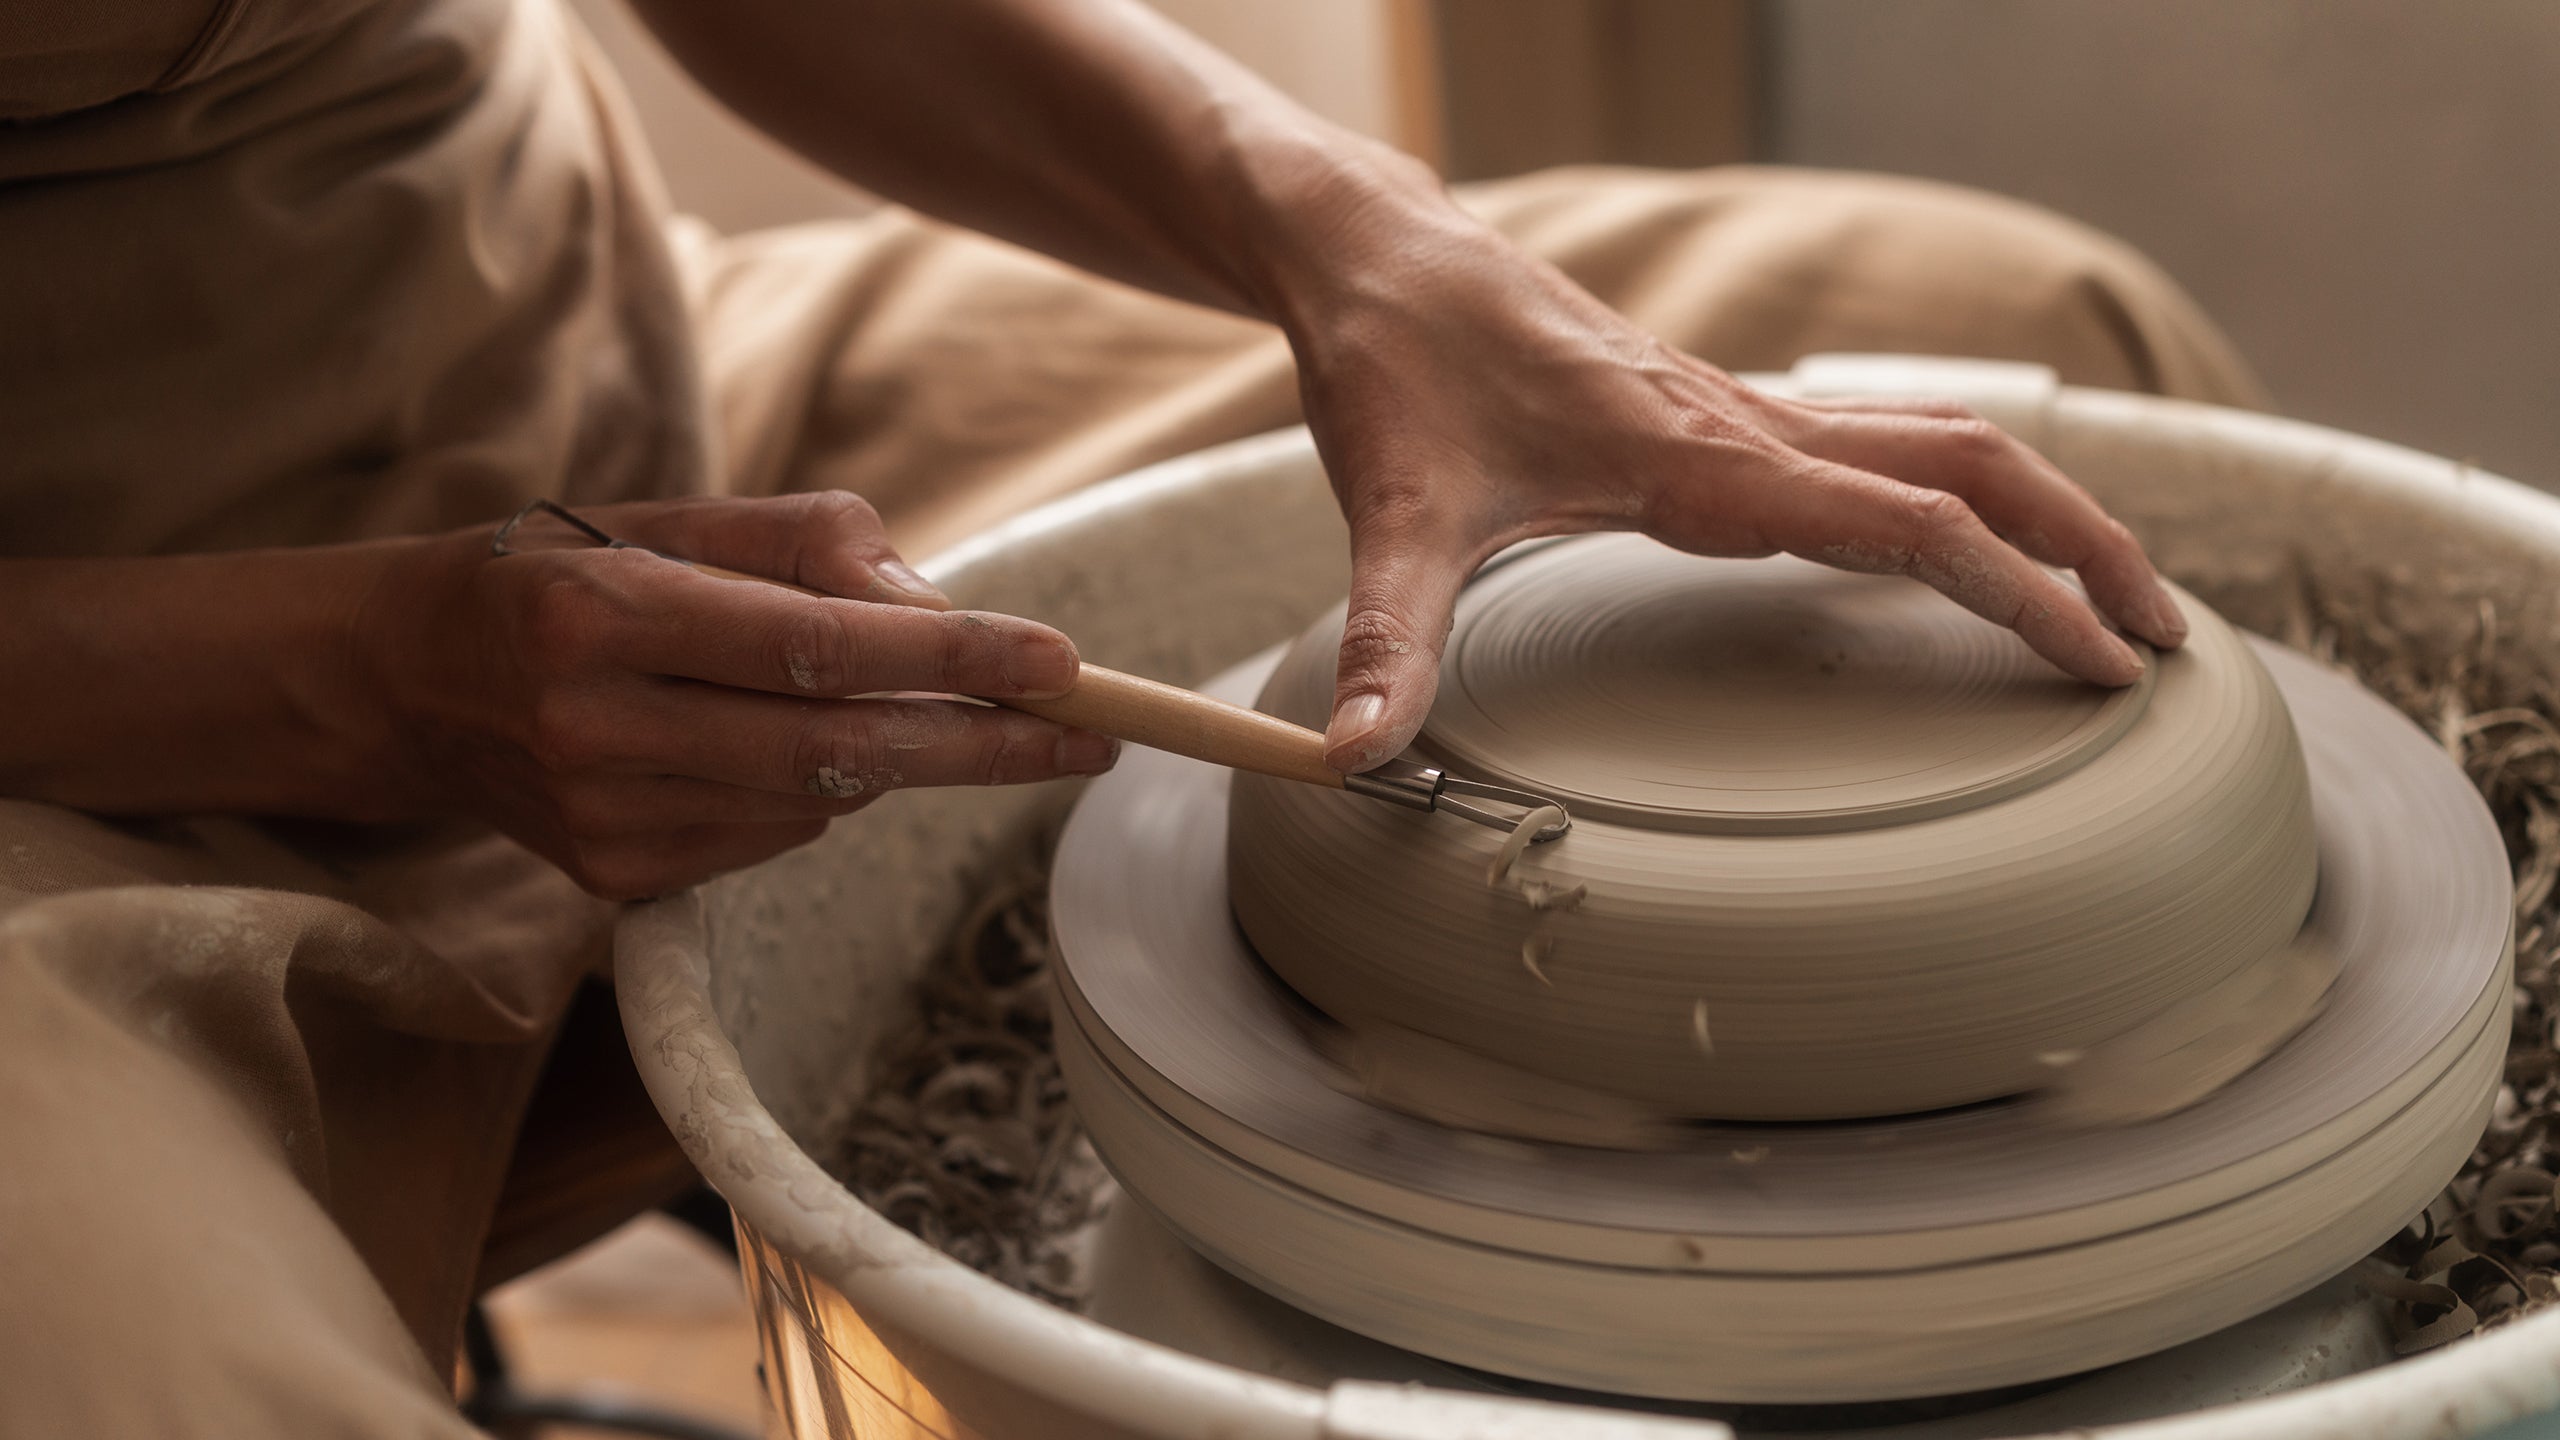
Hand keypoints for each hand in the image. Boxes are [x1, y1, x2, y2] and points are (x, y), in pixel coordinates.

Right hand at [356, 494, 1114, 898]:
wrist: (410, 680)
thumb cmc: (567, 574)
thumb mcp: (675, 516)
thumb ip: (812, 543)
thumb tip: (937, 609)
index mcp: (604, 613)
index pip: (817, 645)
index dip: (952, 657)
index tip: (1057, 659)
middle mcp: (596, 727)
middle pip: (838, 750)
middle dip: (982, 744)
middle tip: (1090, 735)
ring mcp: (603, 819)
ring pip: (819, 800)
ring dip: (895, 755)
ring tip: (911, 705)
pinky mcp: (614, 880)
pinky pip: (776, 838)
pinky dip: (818, 791)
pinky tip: (779, 743)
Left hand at [1285, 213, 2187, 772]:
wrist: (1386, 264)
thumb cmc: (1399, 375)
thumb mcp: (1394, 511)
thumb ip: (1390, 634)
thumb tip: (1359, 755)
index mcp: (1704, 458)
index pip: (1915, 525)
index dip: (2022, 595)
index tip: (2105, 666)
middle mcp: (1748, 426)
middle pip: (1975, 465)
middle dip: (2084, 549)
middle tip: (2161, 643)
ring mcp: (1744, 413)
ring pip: (1943, 440)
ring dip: (2041, 511)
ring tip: (2110, 598)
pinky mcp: (1720, 414)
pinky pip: (1883, 443)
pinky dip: (1964, 489)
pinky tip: (1969, 542)